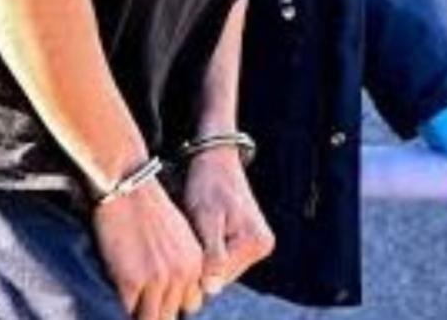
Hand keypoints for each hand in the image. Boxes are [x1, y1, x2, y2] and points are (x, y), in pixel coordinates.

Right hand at [92, 179, 205, 318]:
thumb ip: (182, 264)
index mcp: (196, 262)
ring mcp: (158, 279)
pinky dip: (122, 304)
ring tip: (130, 297)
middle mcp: (183, 273)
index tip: (156, 298)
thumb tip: (175, 292)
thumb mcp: (178, 235)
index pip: (191, 304)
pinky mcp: (133, 281)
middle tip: (141, 299)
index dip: (171, 303)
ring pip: (153, 319)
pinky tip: (117, 288)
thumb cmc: (147, 208)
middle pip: (172, 315)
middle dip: (156, 310)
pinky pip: (128, 311)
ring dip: (140, 312)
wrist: (127, 186)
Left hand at [181, 147, 275, 297]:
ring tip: (195, 230)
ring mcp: (258, 243)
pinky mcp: (249, 239)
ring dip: (204, 256)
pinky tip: (201, 231)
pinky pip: (224, 256)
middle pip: (222, 274)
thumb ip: (212, 254)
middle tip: (188, 235)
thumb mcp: (206, 217)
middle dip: (201, 261)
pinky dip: (210, 249)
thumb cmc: (208, 182)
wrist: (216, 157)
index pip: (219, 277)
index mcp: (255, 241)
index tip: (183, 247)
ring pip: (222, 267)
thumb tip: (211, 289)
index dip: (196, 267)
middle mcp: (263, 245)